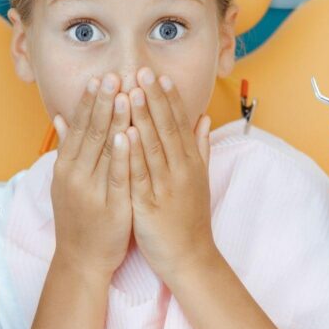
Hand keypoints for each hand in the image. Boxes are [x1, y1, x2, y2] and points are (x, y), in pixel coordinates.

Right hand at [51, 73, 131, 275]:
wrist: (81, 260)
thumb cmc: (78, 218)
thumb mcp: (66, 181)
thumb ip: (66, 149)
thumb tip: (60, 117)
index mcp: (66, 167)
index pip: (79, 127)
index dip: (90, 102)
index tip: (100, 78)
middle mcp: (75, 175)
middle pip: (90, 132)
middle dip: (103, 102)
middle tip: (113, 75)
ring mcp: (92, 190)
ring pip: (104, 150)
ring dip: (114, 120)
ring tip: (123, 94)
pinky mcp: (111, 206)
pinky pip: (117, 177)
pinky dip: (122, 155)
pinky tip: (129, 135)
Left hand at [126, 67, 212, 280]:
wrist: (191, 258)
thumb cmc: (190, 218)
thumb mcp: (199, 179)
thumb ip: (201, 146)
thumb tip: (204, 117)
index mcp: (191, 163)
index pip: (179, 124)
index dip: (168, 98)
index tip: (158, 74)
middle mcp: (181, 171)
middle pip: (167, 128)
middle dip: (153, 98)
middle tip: (141, 70)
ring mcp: (166, 187)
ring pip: (153, 147)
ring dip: (142, 118)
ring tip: (131, 91)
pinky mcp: (150, 205)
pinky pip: (140, 176)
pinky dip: (133, 154)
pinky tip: (124, 134)